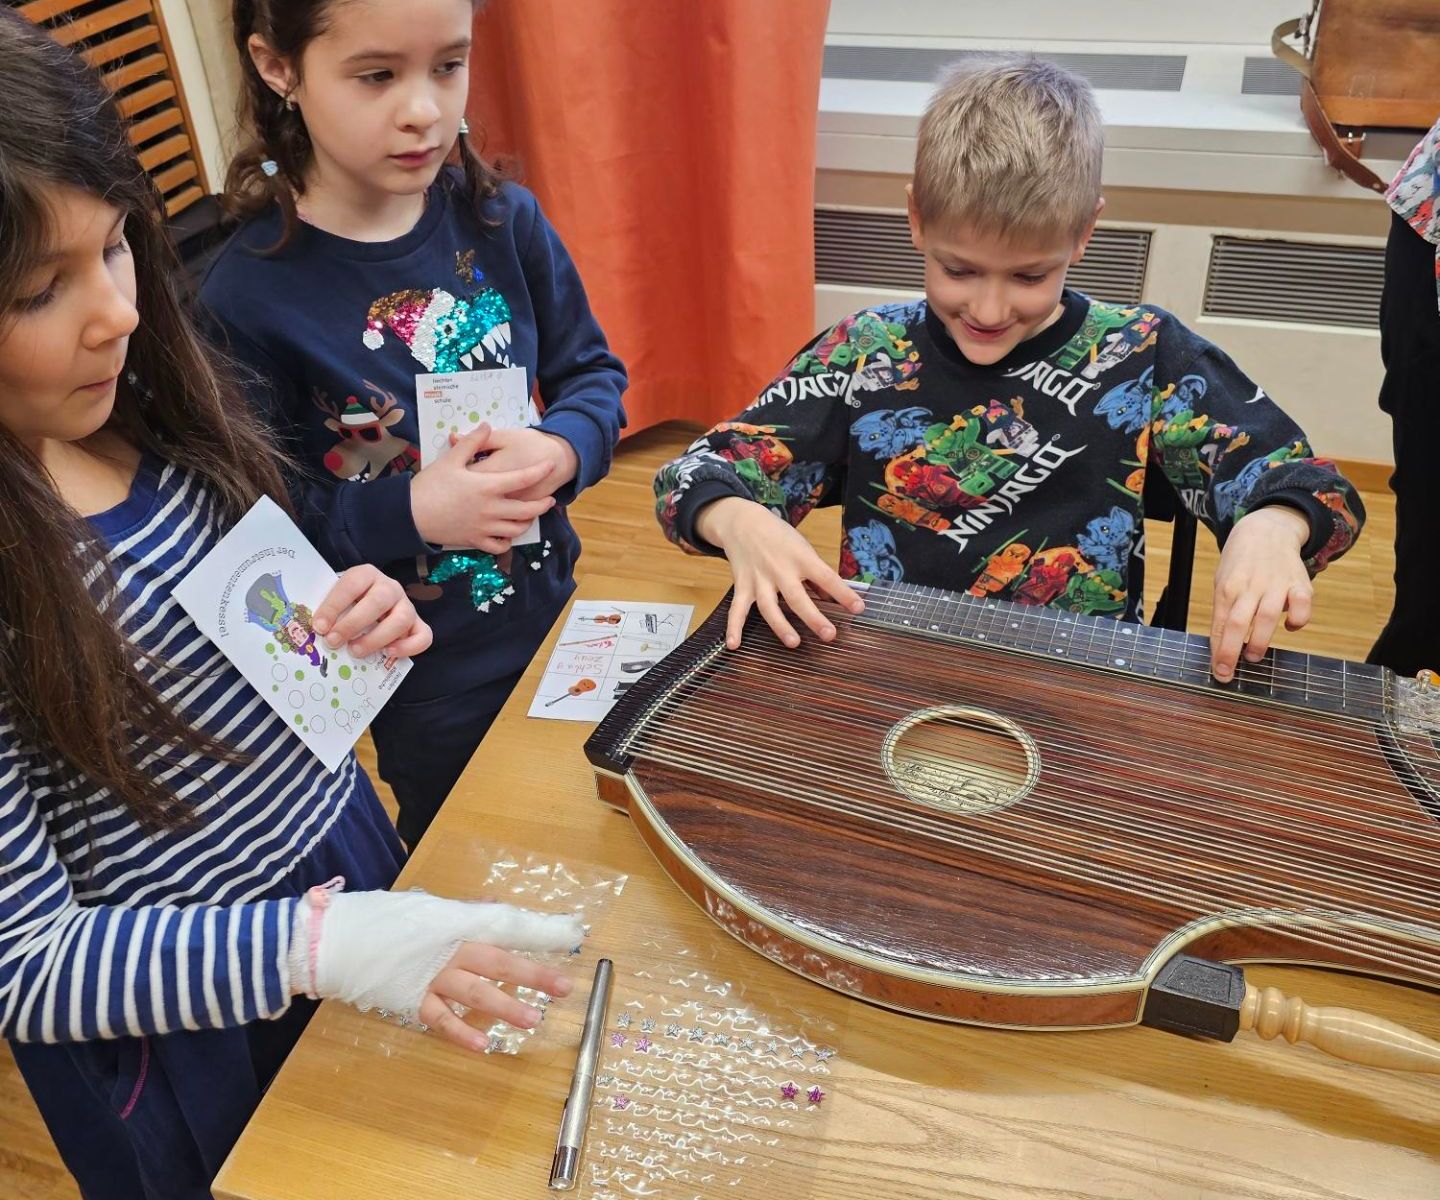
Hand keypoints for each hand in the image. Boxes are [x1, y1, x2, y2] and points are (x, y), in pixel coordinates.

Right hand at [298, 888, 582, 1053]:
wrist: (333, 938)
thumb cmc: (379, 918)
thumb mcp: (424, 907)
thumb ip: (458, 914)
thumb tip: (488, 910)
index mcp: (454, 920)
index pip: (504, 924)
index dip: (536, 932)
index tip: (568, 936)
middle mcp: (448, 947)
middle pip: (499, 961)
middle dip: (534, 973)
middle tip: (564, 986)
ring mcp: (430, 976)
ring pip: (477, 993)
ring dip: (507, 1006)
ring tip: (534, 1019)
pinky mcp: (409, 999)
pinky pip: (441, 1019)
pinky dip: (462, 1033)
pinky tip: (483, 1045)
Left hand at [312, 564, 431, 660]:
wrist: (368, 606)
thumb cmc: (348, 604)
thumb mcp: (337, 600)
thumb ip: (330, 611)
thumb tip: (318, 631)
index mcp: (366, 574)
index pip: (351, 584)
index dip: (334, 605)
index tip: (319, 627)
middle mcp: (390, 587)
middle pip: (378, 601)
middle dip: (353, 624)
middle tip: (333, 642)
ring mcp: (407, 605)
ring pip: (401, 619)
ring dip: (377, 638)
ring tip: (356, 651)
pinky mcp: (418, 624)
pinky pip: (423, 635)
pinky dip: (408, 647)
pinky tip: (388, 654)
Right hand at [410, 424, 556, 553]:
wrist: (410, 514)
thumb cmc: (430, 485)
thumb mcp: (451, 460)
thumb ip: (472, 443)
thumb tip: (486, 425)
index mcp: (487, 487)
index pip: (523, 479)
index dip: (540, 472)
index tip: (552, 466)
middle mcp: (491, 509)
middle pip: (527, 510)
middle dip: (542, 505)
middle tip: (550, 500)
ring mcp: (484, 527)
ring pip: (516, 530)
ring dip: (527, 522)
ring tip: (530, 515)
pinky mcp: (475, 541)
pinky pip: (499, 546)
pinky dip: (507, 541)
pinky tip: (508, 534)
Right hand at [695, 496, 863, 649]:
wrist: (743, 522)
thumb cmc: (779, 537)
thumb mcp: (803, 549)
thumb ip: (816, 576)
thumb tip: (833, 599)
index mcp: (801, 558)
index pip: (826, 577)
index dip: (843, 593)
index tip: (859, 608)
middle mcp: (779, 569)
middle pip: (797, 597)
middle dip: (813, 617)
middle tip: (829, 635)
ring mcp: (759, 579)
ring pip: (769, 606)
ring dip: (780, 626)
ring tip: (794, 643)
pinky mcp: (742, 586)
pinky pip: (737, 609)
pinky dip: (734, 627)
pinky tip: (734, 645)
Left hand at [1210, 505, 1312, 680]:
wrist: (1266, 530)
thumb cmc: (1240, 564)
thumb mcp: (1223, 583)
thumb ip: (1224, 613)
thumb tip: (1221, 647)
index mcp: (1227, 588)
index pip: (1219, 624)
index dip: (1218, 651)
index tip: (1218, 673)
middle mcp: (1250, 586)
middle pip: (1238, 622)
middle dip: (1231, 651)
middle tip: (1229, 673)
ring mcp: (1275, 584)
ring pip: (1267, 616)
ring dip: (1260, 641)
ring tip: (1253, 657)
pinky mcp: (1299, 582)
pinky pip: (1302, 604)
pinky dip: (1298, 619)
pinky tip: (1290, 627)